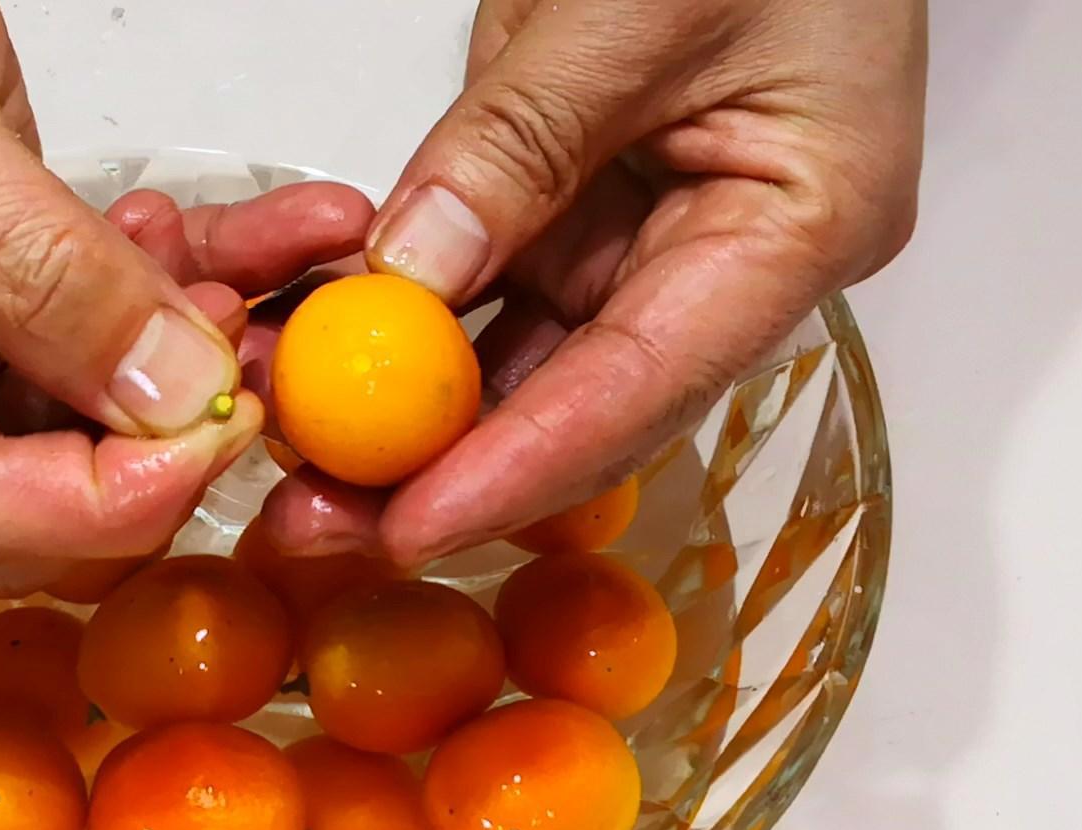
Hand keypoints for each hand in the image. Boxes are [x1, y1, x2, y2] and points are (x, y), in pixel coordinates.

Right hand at [0, 0, 369, 592]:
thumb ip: (40, 276)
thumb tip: (179, 396)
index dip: (101, 495)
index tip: (221, 433)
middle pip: (30, 482)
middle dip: (160, 434)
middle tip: (269, 370)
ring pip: (83, 398)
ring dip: (194, 348)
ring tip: (290, 281)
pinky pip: (93, 308)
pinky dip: (178, 275)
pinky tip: (261, 240)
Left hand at [265, 0, 924, 564]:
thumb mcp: (637, 4)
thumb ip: (523, 141)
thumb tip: (412, 276)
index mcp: (799, 226)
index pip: (645, 386)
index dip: (520, 471)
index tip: (407, 526)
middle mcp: (722, 256)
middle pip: (572, 401)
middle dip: (439, 468)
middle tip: (312, 518)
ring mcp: (648, 231)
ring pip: (512, 357)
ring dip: (399, 405)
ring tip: (282, 447)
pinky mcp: (579, 201)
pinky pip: (479, 282)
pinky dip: (394, 317)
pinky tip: (305, 348)